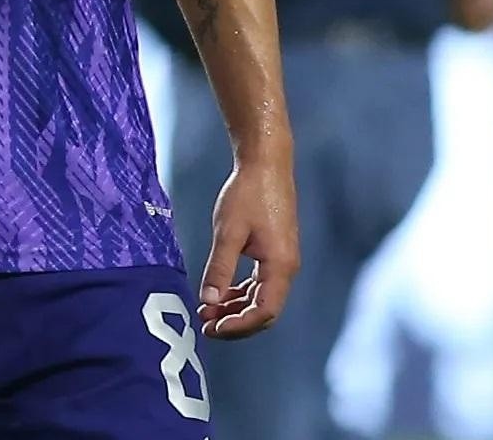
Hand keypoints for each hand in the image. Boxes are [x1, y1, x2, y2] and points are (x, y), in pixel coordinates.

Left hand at [195, 152, 297, 339]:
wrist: (266, 164)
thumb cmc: (248, 193)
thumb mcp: (228, 232)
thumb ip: (219, 269)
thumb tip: (209, 302)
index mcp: (280, 265)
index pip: (264, 312)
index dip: (239, 326)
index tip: (213, 328)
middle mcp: (286, 267)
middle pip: (264, 311)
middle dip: (236, 322)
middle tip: (206, 326)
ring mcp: (282, 260)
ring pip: (261, 298)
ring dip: (236, 308)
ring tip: (207, 311)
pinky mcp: (275, 252)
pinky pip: (260, 284)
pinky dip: (240, 292)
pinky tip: (220, 294)